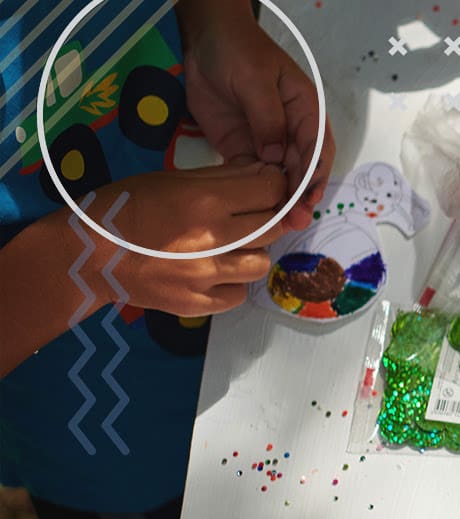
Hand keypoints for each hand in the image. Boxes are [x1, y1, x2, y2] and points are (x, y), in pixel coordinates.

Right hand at [87, 164, 293, 315]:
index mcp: (204, 200)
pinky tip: (212, 271)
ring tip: (227, 246)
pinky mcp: (198, 303)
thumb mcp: (169, 179)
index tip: (265, 187)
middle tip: (245, 216)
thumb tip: (263, 173)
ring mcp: (206, 276)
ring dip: (251, 252)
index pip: (271, 190)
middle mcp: (212, 238)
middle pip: (274, 227)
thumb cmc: (123, 208)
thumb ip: (221, 179)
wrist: (85, 255)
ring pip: (262, 263)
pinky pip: (239, 294)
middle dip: (265, 217)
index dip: (273, 185)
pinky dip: (232, 283)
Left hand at [179, 2, 334, 218]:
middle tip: (293, 221)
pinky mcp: (243, 148)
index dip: (315, 175)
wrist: (204, 40)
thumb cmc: (238, 52)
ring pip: (280, 177)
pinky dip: (254, 193)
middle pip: (302, 169)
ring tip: (276, 224)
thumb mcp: (256, 81)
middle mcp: (292, 130)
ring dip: (280, 200)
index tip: (308, 197)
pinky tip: (253, 210)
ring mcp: (267, 141)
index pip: (318, 149)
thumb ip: (268, 119)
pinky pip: (252, 175)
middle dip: (299, 196)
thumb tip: (276, 157)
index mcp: (306, 111)